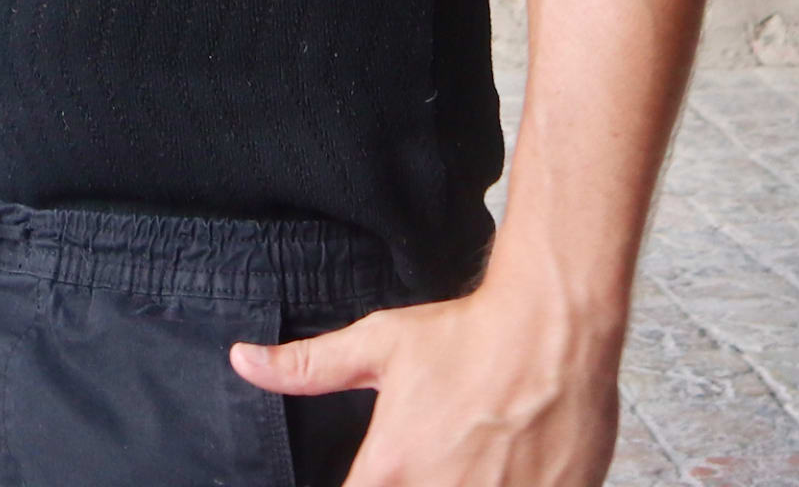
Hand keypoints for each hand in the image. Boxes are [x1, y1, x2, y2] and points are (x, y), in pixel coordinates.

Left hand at [231, 289, 620, 485]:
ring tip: (472, 464)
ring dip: (462, 486)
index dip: (365, 486)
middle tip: (437, 461)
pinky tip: (505, 469)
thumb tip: (243, 360)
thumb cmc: (470, 335)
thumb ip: (309, 367)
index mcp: (390, 470)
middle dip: (420, 483)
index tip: (383, 472)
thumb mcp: (381, 344)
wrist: (555, 328)